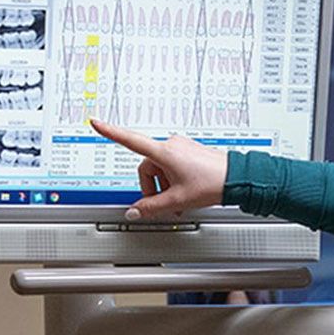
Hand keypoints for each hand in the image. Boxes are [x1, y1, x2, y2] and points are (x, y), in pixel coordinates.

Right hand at [91, 119, 228, 217]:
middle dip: (152, 188)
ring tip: (179, 201)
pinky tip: (184, 193)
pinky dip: (173, 181)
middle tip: (165, 205)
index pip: (130, 140)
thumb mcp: (177, 201)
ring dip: (164, 186)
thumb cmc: (212, 183)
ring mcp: (181, 147)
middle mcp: (171, 145)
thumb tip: (134, 211)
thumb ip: (151, 208)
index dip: (110, 132)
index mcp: (164, 152)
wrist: (237, 178)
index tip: (96, 122)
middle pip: (147, 167)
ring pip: (160, 169)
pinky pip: (172, 167)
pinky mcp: (189, 152)